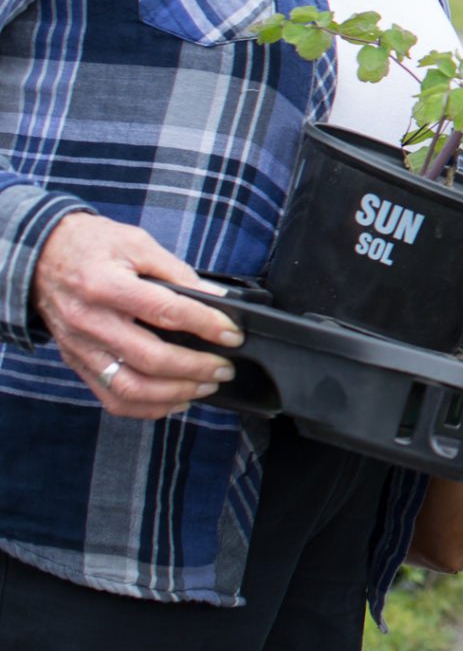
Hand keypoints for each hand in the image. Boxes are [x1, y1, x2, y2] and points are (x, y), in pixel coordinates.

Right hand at [29, 214, 240, 419]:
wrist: (41, 256)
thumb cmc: (91, 246)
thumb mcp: (136, 243)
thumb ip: (176, 272)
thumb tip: (217, 299)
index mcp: (105, 285)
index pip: (165, 311)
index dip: (206, 325)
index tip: (232, 334)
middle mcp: (90, 322)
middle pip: (149, 358)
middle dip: (196, 368)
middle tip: (224, 368)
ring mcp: (81, 347)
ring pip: (130, 387)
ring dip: (175, 393)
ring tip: (206, 386)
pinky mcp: (78, 362)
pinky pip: (112, 397)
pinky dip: (147, 407)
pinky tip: (176, 400)